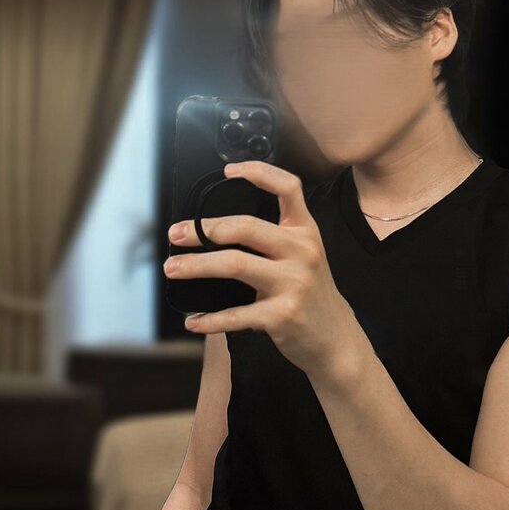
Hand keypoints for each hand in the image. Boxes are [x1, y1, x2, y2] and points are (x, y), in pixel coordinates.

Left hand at [163, 160, 356, 375]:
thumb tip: (215, 231)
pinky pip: (236, 314)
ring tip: (173, 269)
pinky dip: (209, 320)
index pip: (288, 188)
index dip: (259, 172)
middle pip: (246, 227)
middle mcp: (302, 251)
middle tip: (176, 235)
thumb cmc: (310, 294)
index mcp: (306, 231)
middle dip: (203, 230)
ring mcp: (294, 283)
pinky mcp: (282, 315)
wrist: (335, 338)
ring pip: (234, 264)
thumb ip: (273, 239)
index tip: (228, 171)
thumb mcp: (303, 257)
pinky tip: (194, 321)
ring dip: (196, 266)